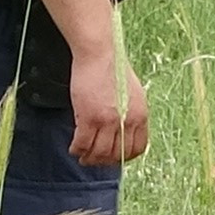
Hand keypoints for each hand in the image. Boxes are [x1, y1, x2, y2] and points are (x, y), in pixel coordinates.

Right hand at [68, 43, 149, 168]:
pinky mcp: (89, 118)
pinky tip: (74, 148)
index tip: (113, 158)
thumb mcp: (132, 93)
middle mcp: (127, 121)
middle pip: (116, 154)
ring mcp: (108, 121)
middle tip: (93, 160)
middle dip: (104, 161)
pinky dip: (77, 149)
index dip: (124, 157)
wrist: (100, 53)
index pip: (137, 148)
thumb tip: (123, 128)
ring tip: (82, 156)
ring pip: (98, 152)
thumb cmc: (113, 67)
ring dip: (89, 158)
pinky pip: (82, 144)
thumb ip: (130, 112)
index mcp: (141, 115)